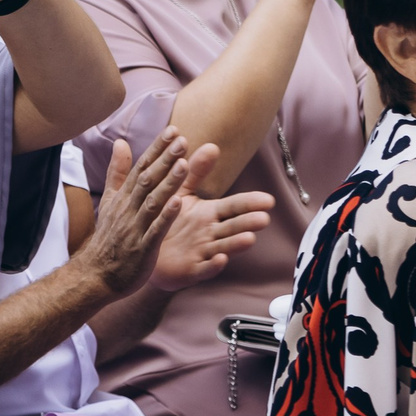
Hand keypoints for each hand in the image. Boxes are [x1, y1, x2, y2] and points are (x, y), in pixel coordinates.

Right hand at [69, 131, 196, 296]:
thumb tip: (121, 142)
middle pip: (147, 180)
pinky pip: (154, 230)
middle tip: (182, 140)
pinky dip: (165, 216)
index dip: (157, 149)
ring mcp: (134, 228)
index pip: (141, 167)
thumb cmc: (108, 238)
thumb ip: (117, 172)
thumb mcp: (109, 202)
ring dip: (168, 183)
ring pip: (152, 201)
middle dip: (165, 159)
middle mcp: (128, 209)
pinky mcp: (142, 248)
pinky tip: (178, 202)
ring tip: (183, 164)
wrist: (96, 275)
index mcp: (122, 197)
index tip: (173, 131)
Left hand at [147, 139, 274, 289]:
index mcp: (209, 214)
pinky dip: (212, 265)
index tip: (268, 200)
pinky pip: (204, 268)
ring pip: (223, 247)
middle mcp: (211, 233)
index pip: (234, 207)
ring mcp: (204, 252)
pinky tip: (220, 260)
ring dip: (236, 243)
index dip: (249, 203)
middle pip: (233, 227)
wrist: (146, 249)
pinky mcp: (192, 270)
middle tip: (264, 218)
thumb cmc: (168, 218)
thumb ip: (195, 171)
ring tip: (250, 238)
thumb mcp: (181, 191)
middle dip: (248, 222)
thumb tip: (212, 145)